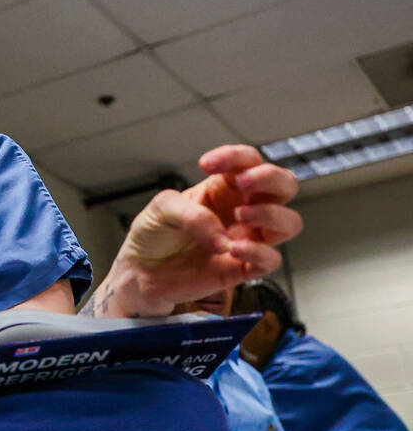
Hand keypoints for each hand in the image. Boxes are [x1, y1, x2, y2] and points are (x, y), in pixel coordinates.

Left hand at [102, 145, 301, 316]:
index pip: (248, 161)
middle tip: (244, 183)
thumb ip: (190, 213)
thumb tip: (221, 234)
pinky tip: (232, 249)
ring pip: (289, 222)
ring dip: (271, 214)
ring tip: (240, 216)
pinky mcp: (243, 268)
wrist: (141, 274)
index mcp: (223, 188)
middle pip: (284, 185)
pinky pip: (272, 260)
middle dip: (270, 178)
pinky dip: (258, 252)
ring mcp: (246, 238)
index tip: (206, 165)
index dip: (235, 156)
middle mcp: (242, 209)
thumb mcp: (161, 210)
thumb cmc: (153, 236)